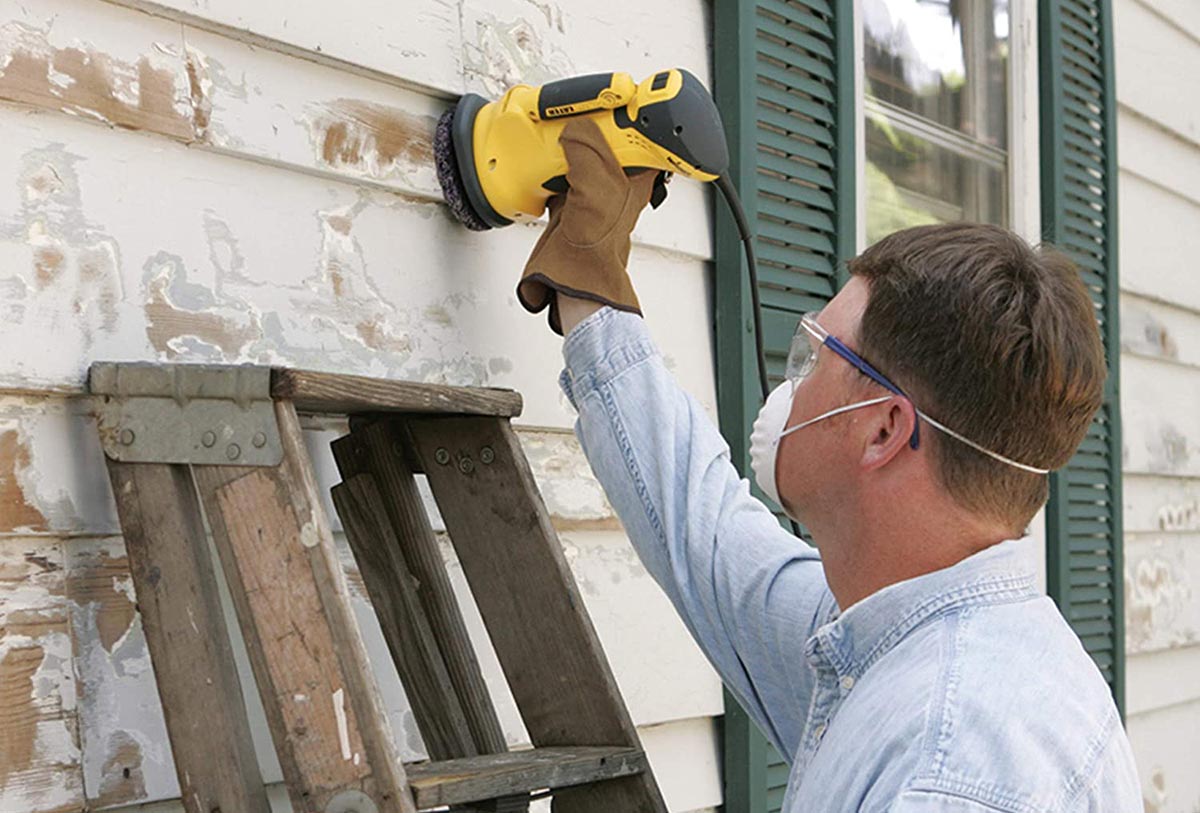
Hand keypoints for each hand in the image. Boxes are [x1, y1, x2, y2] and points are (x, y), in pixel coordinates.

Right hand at [517, 116, 656, 334]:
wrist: (572, 276)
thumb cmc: (599, 244)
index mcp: (636, 175)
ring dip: (567, 141)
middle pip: (607, 137)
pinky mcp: (568, 200)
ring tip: (558, 129)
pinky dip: (549, 163)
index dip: (630, 112)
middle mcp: (616, 181)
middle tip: (578, 110)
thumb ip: (588, 149)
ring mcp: (591, 190)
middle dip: (591, 122)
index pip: (640, 132)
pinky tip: (543, 160)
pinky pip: (558, 170)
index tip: (613, 96)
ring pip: (581, 151)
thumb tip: (575, 128)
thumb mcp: (597, 185)